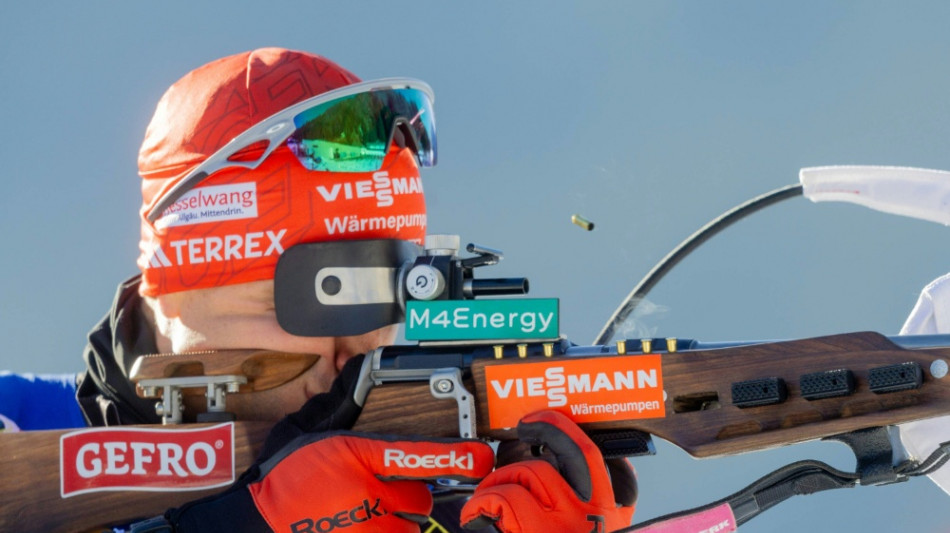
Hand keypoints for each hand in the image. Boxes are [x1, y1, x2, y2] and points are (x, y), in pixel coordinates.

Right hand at [133, 356, 494, 531]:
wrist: (257, 519)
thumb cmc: (284, 477)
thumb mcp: (315, 432)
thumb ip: (342, 407)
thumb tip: (358, 372)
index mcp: (359, 458)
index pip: (420, 456)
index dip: (457, 456)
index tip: (480, 456)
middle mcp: (368, 496)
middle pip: (418, 496)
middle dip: (406, 493)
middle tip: (376, 489)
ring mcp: (368, 529)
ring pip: (409, 524)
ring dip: (397, 519)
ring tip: (364, 511)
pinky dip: (384, 531)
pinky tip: (359, 523)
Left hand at [461, 410, 635, 532]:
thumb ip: (588, 514)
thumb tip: (555, 478)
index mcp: (613, 519)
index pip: (609, 466)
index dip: (576, 437)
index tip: (556, 427)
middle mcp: (596, 515)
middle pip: (574, 449)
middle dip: (548, 426)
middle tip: (528, 425)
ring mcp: (567, 521)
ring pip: (530, 471)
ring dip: (501, 478)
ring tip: (489, 496)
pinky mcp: (534, 531)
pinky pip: (504, 496)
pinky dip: (483, 502)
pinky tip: (476, 515)